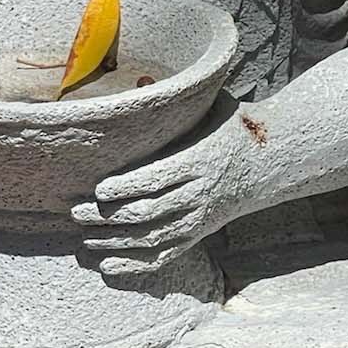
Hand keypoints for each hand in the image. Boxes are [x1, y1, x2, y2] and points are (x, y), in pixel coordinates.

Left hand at [71, 114, 261, 278]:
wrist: (271, 162)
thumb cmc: (231, 128)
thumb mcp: (213, 107)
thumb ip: (182, 101)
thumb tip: (142, 81)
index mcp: (198, 160)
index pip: (158, 179)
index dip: (127, 187)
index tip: (99, 189)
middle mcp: (198, 193)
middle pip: (148, 211)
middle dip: (108, 216)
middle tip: (76, 212)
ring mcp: (199, 218)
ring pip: (152, 238)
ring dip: (115, 241)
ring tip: (84, 238)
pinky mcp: (198, 234)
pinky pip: (164, 256)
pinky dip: (135, 265)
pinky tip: (108, 266)